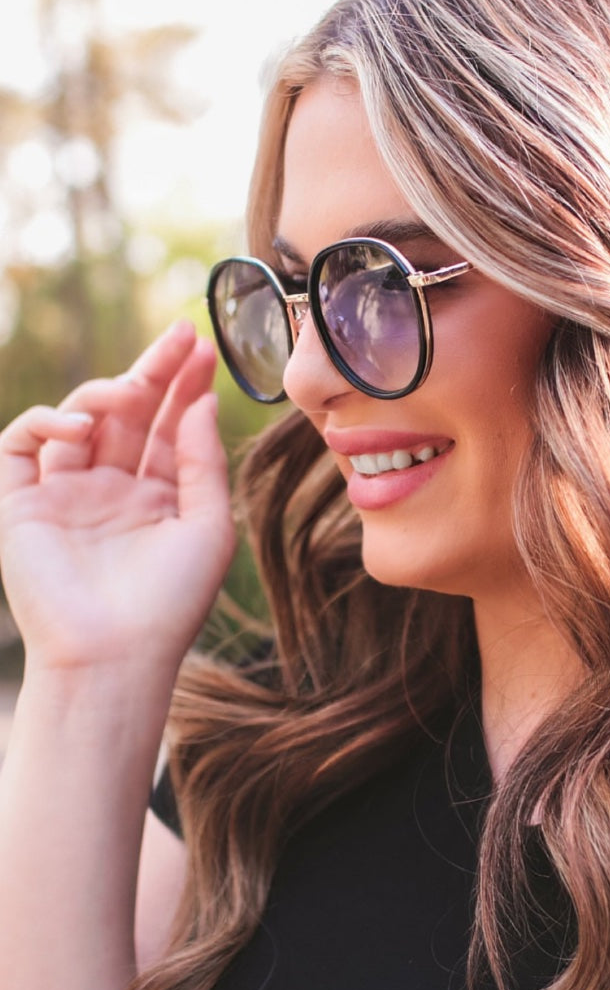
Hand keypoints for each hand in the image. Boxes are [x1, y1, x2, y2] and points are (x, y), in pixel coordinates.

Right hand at [0, 321, 235, 673]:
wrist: (115, 655)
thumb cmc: (171, 600)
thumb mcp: (207, 525)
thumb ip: (204, 460)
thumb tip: (203, 401)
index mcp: (159, 496)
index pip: (170, 426)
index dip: (185, 386)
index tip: (203, 348)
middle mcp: (113, 489)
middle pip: (130, 414)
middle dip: (153, 371)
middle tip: (179, 334)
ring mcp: (66, 493)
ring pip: (78, 420)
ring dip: (105, 393)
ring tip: (132, 390)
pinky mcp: (22, 503)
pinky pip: (22, 444)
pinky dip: (46, 423)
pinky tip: (81, 427)